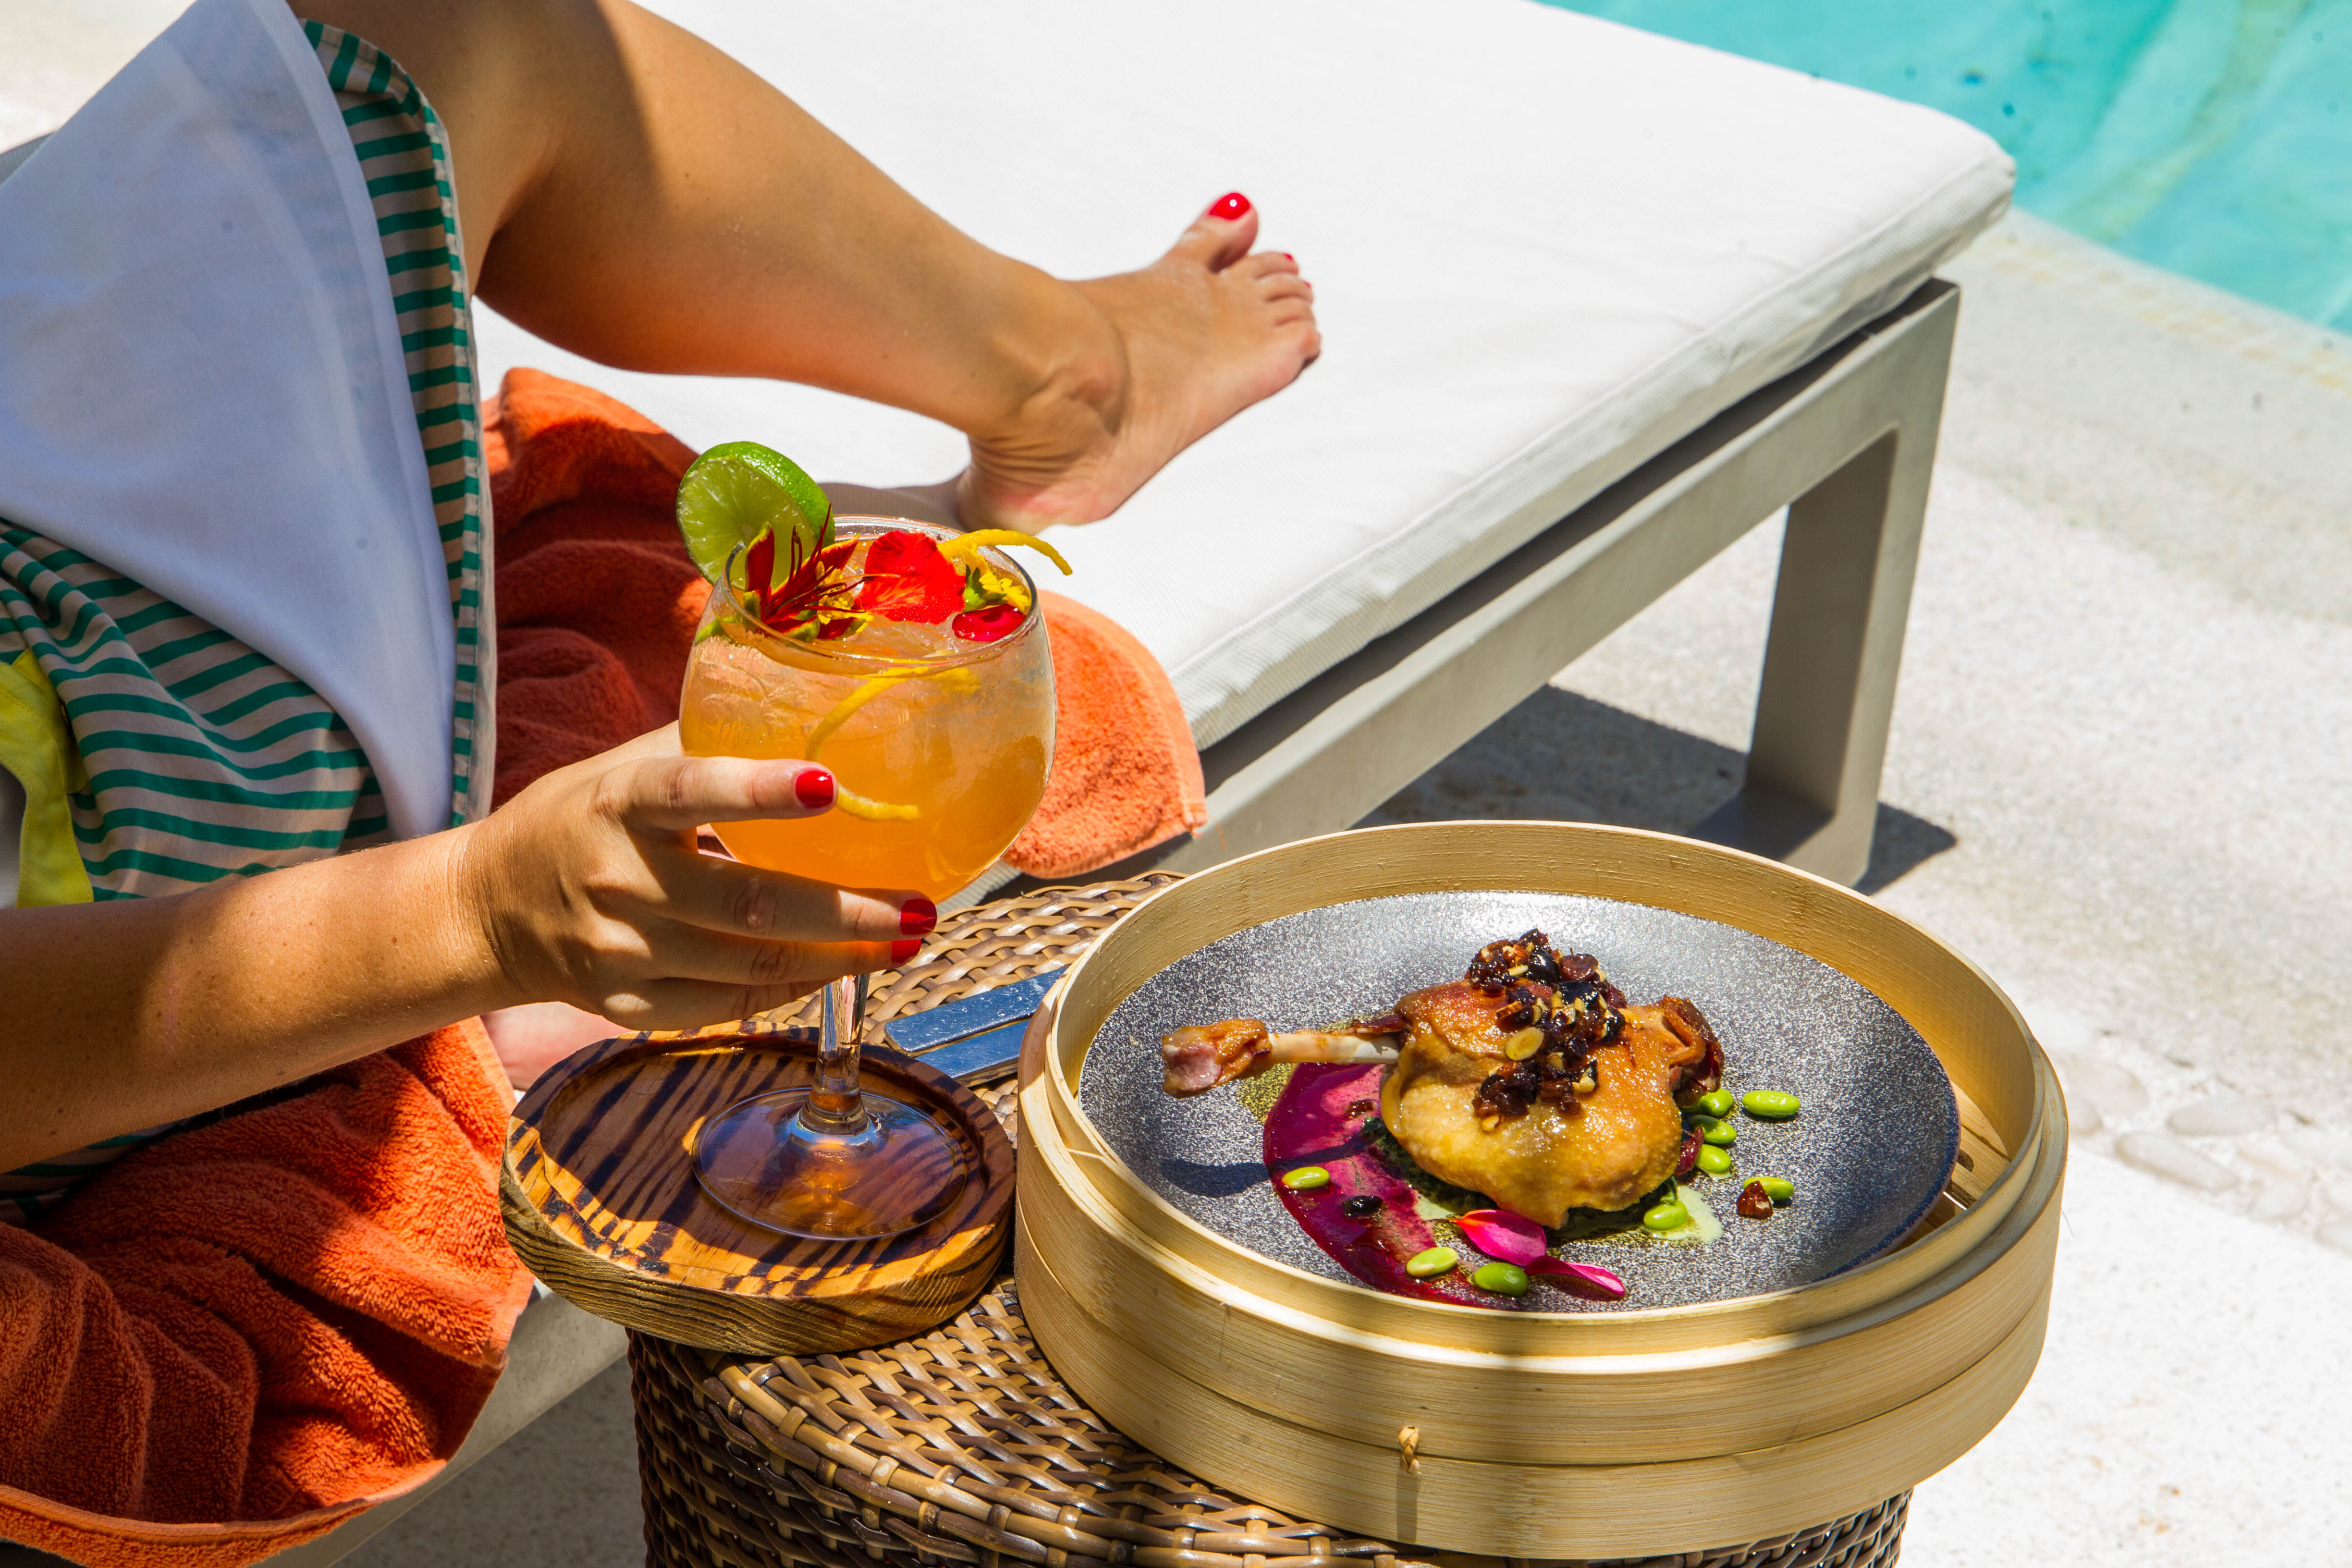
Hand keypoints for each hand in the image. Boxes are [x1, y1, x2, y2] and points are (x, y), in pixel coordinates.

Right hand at [456, 724, 925, 1029]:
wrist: (489, 909)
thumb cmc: (583, 818)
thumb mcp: (628, 765)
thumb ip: (710, 741)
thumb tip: (816, 705)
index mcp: (620, 803)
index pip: (693, 791)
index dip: (761, 790)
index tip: (830, 783)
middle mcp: (618, 880)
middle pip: (749, 904)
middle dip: (849, 910)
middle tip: (922, 904)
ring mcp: (621, 953)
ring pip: (752, 963)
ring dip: (843, 957)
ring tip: (909, 937)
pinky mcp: (626, 1006)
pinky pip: (729, 1003)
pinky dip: (795, 987)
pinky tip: (847, 967)